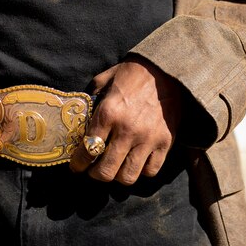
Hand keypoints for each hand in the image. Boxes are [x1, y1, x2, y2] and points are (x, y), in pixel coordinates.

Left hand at [69, 57, 181, 184]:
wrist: (168, 69)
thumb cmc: (133, 73)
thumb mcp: (105, 79)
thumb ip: (92, 98)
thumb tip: (80, 114)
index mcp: (108, 113)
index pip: (87, 150)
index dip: (78, 164)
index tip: (77, 167)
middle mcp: (127, 130)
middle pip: (106, 171)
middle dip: (95, 175)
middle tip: (94, 170)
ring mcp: (148, 139)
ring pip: (128, 176)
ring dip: (118, 176)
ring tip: (115, 168)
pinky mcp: (165, 142)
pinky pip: (151, 170)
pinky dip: (142, 170)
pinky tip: (136, 161)